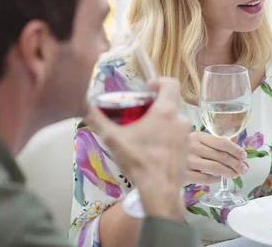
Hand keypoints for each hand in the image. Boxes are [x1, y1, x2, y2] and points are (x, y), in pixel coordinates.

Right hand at [84, 78, 190, 219]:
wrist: (160, 190)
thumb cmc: (138, 161)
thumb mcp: (113, 139)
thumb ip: (98, 120)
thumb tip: (83, 106)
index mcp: (166, 111)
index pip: (170, 83)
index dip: (159, 81)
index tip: (147, 89)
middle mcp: (181, 120)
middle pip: (169, 104)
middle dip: (154, 107)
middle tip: (139, 116)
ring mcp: (187, 136)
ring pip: (173, 122)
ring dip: (161, 124)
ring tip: (144, 135)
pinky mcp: (187, 150)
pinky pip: (177, 137)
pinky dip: (167, 138)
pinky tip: (153, 150)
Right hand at [186, 131, 247, 183]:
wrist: (160, 158)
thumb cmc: (182, 148)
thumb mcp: (197, 140)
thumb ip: (214, 141)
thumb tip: (235, 141)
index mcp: (198, 136)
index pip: (221, 142)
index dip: (235, 149)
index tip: (244, 156)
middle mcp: (192, 147)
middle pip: (220, 156)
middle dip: (235, 163)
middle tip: (244, 169)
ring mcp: (187, 161)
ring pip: (215, 167)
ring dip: (228, 172)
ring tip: (235, 174)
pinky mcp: (183, 174)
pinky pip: (204, 178)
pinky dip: (214, 179)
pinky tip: (219, 178)